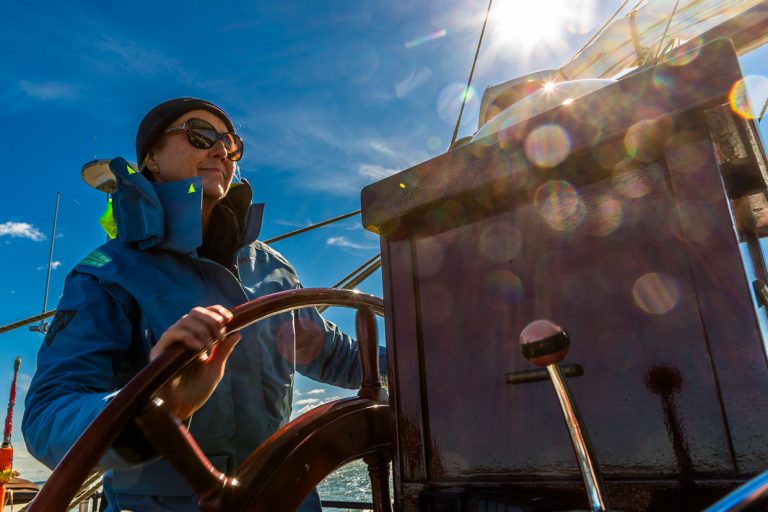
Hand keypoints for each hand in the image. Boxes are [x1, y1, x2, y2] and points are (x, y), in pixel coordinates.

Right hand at [150, 305, 240, 419]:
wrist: (181, 409)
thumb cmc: (196, 392)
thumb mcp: (215, 369)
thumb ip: (223, 350)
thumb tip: (237, 332)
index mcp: (195, 340)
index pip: (204, 315)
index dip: (216, 311)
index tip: (230, 318)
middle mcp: (181, 338)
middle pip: (194, 313)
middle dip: (211, 319)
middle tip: (220, 334)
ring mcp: (170, 344)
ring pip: (184, 321)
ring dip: (201, 330)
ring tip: (209, 347)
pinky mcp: (159, 351)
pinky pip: (171, 334)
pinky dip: (187, 336)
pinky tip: (198, 348)